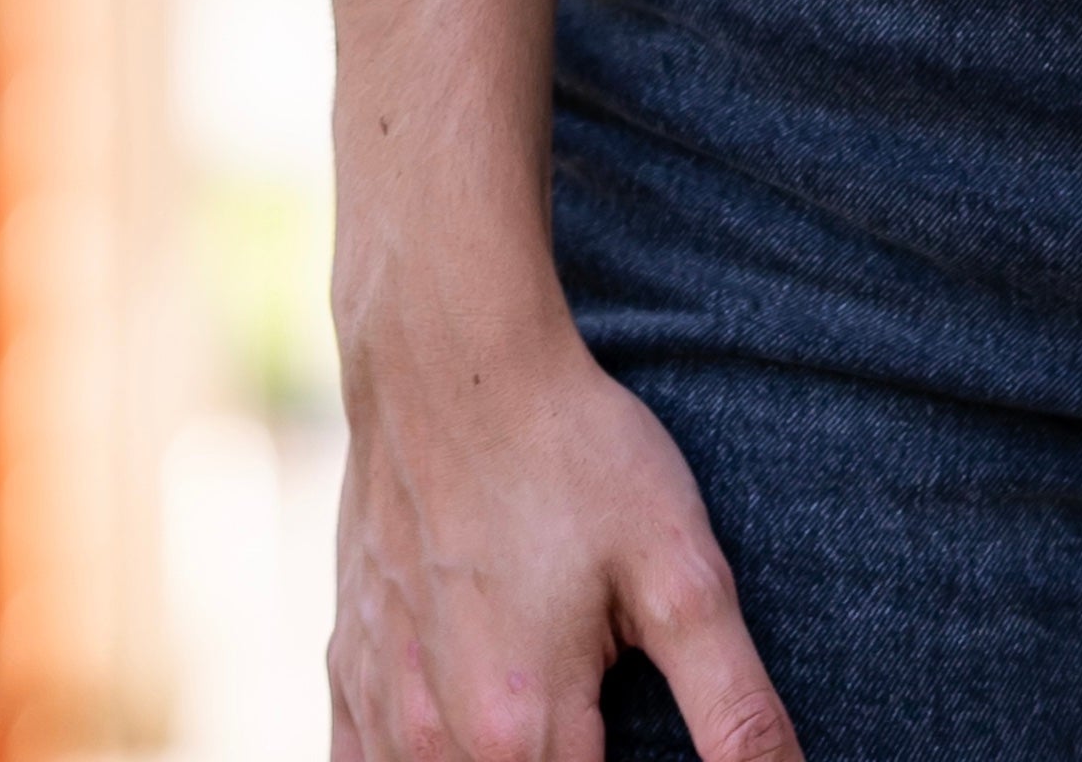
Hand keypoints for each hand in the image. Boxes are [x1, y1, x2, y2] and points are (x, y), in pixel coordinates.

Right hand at [330, 283, 799, 761]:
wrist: (449, 359)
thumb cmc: (571, 453)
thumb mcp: (679, 570)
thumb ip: (733, 705)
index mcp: (523, 733)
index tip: (638, 734)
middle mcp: (435, 741)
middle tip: (604, 718)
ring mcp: (382, 703)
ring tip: (552, 712)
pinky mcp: (347, 661)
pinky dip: (414, 760)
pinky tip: (458, 734)